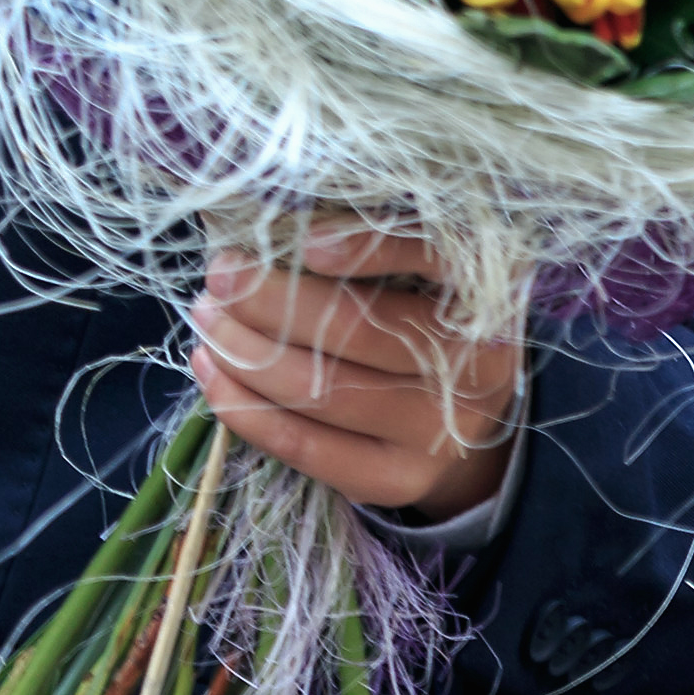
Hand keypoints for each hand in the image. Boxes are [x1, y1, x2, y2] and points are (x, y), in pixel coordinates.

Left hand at [192, 224, 520, 518]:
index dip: (367, 249)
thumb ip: (377, 239)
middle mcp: (477, 367)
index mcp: (487, 293)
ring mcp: (439, 430)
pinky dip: (247, 411)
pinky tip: (212, 375)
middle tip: (222, 272)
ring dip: (246, 353)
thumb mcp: (429, 265)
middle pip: (359, 330)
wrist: (470, 411)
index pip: (431, 262)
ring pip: (323, 390)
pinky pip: (308, 448)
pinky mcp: (399, 479)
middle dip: (272, 300)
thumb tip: (272, 215)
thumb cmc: (428, 308)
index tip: (304, 240)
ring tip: (207, 319)